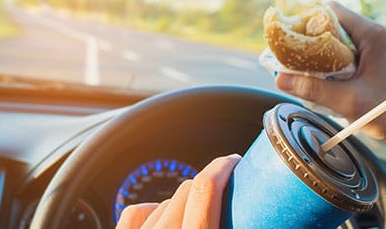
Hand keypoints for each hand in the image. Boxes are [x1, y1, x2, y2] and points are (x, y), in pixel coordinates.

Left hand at [116, 154, 240, 228]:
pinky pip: (138, 213)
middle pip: (188, 189)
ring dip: (182, 206)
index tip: (234, 162)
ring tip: (195, 222)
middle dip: (209, 186)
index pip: (205, 187)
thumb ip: (232, 223)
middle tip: (223, 199)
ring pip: (166, 201)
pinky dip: (154, 213)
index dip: (224, 166)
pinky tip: (165, 220)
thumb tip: (247, 211)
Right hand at [276, 2, 385, 140]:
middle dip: (309, 40)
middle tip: (294, 60)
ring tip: (306, 71)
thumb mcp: (348, 101)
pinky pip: (341, 51)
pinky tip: (321, 78)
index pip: (330, 11)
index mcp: (371, 34)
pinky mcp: (369, 57)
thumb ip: (314, 89)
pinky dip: (327, 61)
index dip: (307, 24)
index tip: (292, 43)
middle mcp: (372, 33)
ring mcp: (371, 45)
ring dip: (318, 53)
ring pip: (334, 38)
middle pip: (330, 23)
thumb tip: (279, 79)